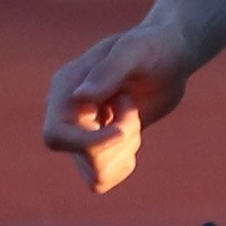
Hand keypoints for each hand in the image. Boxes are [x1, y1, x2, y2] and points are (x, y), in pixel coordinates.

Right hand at [41, 22, 197, 192]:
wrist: (170, 57)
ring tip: (131, 116)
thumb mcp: (136, 50)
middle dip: (121, 139)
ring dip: (124, 150)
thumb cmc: (154, 46)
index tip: (122, 131)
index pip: (55, 135)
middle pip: (84, 157)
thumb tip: (79, 97)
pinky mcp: (95, 148)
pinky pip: (103, 179)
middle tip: (132, 105)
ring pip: (96, 174)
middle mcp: (65, 113)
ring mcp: (79, 133)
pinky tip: (131, 133)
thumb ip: (109, 71)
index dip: (88, 143)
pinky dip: (124, 162)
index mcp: (65, 87)